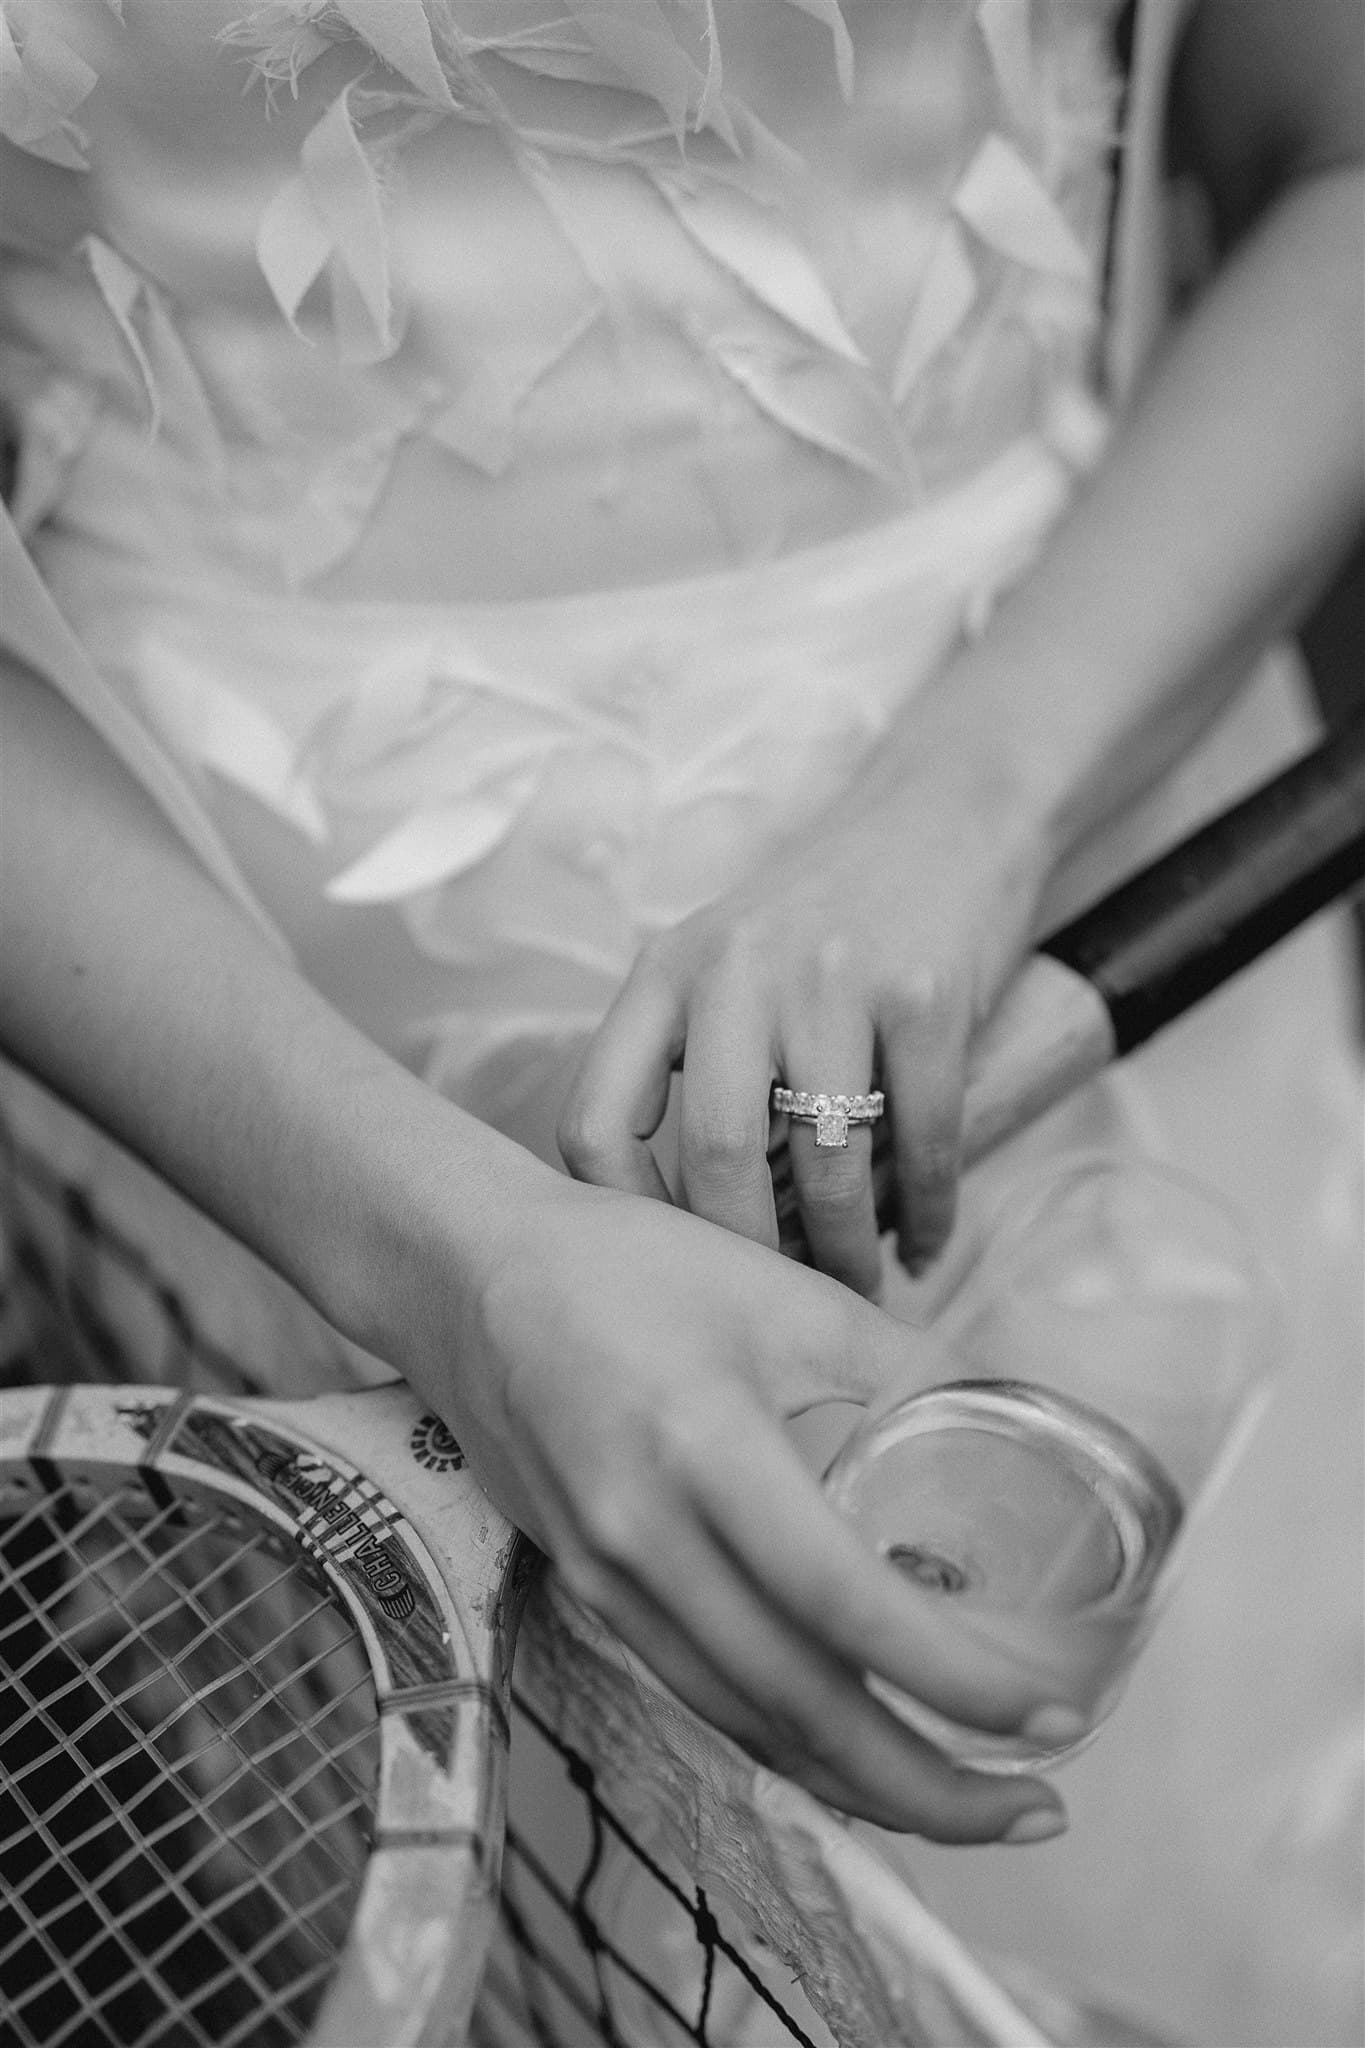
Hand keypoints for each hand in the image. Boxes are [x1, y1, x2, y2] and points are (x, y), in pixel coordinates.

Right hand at [412, 1174, 1072, 1841]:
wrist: (466, 1277)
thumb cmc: (631, 1267)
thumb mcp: (785, 1294)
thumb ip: (907, 1365)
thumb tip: (1018, 1421)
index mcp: (704, 1446)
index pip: (842, 1602)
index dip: (952, 1677)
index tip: (1052, 1716)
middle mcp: (645, 1538)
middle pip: (799, 1707)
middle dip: (930, 1786)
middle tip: (1038, 1809)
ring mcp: (605, 1580)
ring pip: (748, 1723)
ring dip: (865, 1785)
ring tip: (972, 1800)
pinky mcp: (584, 1594)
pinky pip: (701, 1694)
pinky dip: (790, 1741)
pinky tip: (856, 1748)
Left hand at [559, 721, 1051, 1293]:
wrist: (948, 812)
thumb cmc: (827, 916)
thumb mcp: (725, 962)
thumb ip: (688, 1059)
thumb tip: (681, 1227)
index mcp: (666, 974)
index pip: (596, 1120)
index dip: (621, 1216)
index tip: (667, 1267)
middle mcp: (736, 972)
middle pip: (714, 1158)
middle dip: (750, 1256)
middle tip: (774, 1305)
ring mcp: (833, 979)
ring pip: (828, 1162)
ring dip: (848, 1251)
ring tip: (858, 1290)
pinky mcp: (926, 991)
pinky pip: (924, 1137)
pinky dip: (929, 1210)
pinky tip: (929, 1245)